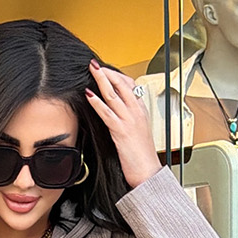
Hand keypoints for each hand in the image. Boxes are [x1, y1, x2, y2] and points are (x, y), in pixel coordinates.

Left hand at [85, 62, 160, 189]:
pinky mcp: (121, 131)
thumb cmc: (142, 156)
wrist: (148, 172)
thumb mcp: (138, 132)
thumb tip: (117, 113)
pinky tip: (89, 94)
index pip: (130, 85)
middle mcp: (136, 112)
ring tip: (92, 71)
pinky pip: (107, 113)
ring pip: (114, 94)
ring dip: (101, 80)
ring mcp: (129, 120)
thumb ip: (129, 120)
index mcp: (141, 111)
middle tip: (95, 65)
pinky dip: (97, 102)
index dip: (117, 76)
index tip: (106, 71)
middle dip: (108, 72)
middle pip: (122, 85)